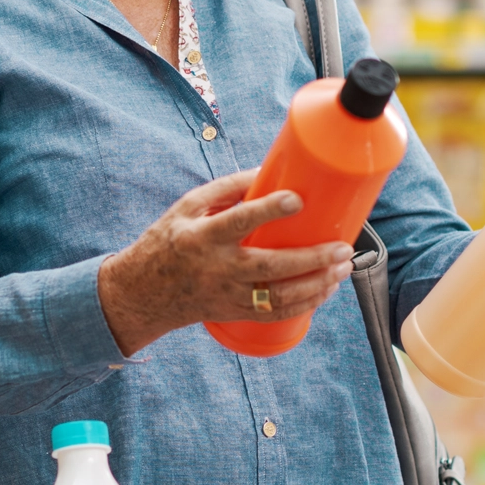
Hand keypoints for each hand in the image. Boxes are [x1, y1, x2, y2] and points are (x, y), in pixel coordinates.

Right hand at [97, 170, 354, 356]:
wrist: (142, 293)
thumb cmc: (167, 241)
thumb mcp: (187, 207)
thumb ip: (226, 189)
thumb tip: (268, 170)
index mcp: (202, 236)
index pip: (238, 221)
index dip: (269, 209)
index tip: (298, 199)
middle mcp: (217, 268)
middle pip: (271, 266)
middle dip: (312, 259)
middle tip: (342, 247)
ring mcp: (227, 295)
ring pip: (279, 297)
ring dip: (316, 284)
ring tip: (343, 267)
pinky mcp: (234, 313)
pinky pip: (274, 314)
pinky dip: (304, 305)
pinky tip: (324, 291)